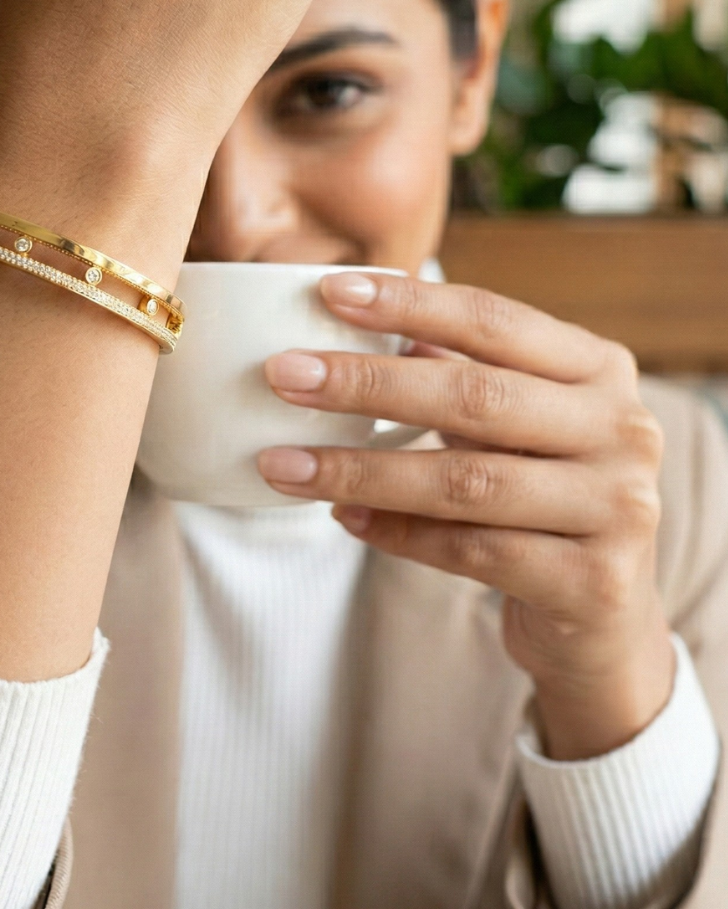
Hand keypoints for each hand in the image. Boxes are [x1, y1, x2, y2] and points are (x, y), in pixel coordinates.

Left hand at [258, 272, 675, 760]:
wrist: (603, 618)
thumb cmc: (540, 495)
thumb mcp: (514, 422)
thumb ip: (456, 371)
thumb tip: (352, 316)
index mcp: (600, 369)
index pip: (494, 320)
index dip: (410, 302)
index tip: (329, 290)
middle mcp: (624, 430)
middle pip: (475, 396)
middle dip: (368, 383)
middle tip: (284, 375)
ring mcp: (618, 508)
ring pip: (465, 482)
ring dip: (362, 470)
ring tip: (286, 463)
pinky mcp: (592, 581)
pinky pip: (471, 551)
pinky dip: (397, 532)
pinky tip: (342, 517)